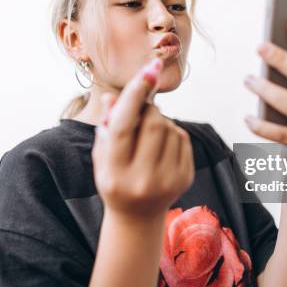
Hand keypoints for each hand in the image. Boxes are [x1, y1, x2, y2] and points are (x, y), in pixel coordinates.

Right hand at [92, 58, 194, 220]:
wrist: (137, 217)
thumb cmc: (114, 179)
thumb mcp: (102, 156)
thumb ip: (107, 126)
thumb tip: (113, 97)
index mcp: (113, 173)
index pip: (124, 126)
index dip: (135, 95)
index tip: (148, 70)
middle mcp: (141, 180)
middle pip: (152, 122)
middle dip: (148, 107)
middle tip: (141, 109)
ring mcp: (166, 181)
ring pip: (169, 127)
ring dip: (159, 120)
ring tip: (147, 136)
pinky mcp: (185, 178)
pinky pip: (182, 137)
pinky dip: (172, 132)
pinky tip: (161, 146)